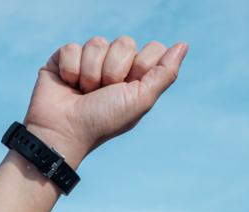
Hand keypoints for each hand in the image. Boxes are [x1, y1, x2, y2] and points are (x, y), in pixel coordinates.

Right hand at [24, 36, 188, 166]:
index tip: (129, 88)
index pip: (152, 49)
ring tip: (84, 93)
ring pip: (97, 42)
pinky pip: (73, 47)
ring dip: (90, 73)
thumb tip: (184, 45)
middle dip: (114, 71)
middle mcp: (114, 66)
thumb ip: (164, 74)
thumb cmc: (103, 121)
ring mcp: (89, 61)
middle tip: (103, 93)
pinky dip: (71, 70)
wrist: (64, 132)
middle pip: (125, 42)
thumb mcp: (140, 100)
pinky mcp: (65, 58)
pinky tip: (68, 86)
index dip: (141, 66)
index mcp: (135, 76)